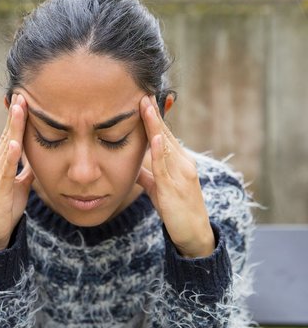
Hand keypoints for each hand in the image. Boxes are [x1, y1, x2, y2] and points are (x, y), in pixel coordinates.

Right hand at [0, 94, 33, 249]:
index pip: (10, 136)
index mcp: (1, 163)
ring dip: (13, 127)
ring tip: (19, 108)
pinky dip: (11, 157)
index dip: (17, 119)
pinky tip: (16, 144)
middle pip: (7, 135)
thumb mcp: (19, 186)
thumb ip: (25, 171)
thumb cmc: (6, 208)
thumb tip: (36, 159)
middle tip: (21, 93)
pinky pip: (6, 171)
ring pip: (6, 147)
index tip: (24, 99)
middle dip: (14, 114)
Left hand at [136, 95, 214, 257]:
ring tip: (145, 105)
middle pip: (166, 134)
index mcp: (178, 161)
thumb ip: (148, 175)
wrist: (193, 234)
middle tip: (143, 92)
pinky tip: (155, 137)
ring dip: (155, 124)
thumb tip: (135, 167)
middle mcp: (182, 163)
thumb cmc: (175, 210)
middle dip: (154, 114)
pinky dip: (160, 151)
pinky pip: (165, 167)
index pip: (165, 134)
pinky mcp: (175, 188)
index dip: (154, 117)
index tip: (144, 99)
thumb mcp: (158, 189)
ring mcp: (181, 175)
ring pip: (165, 145)